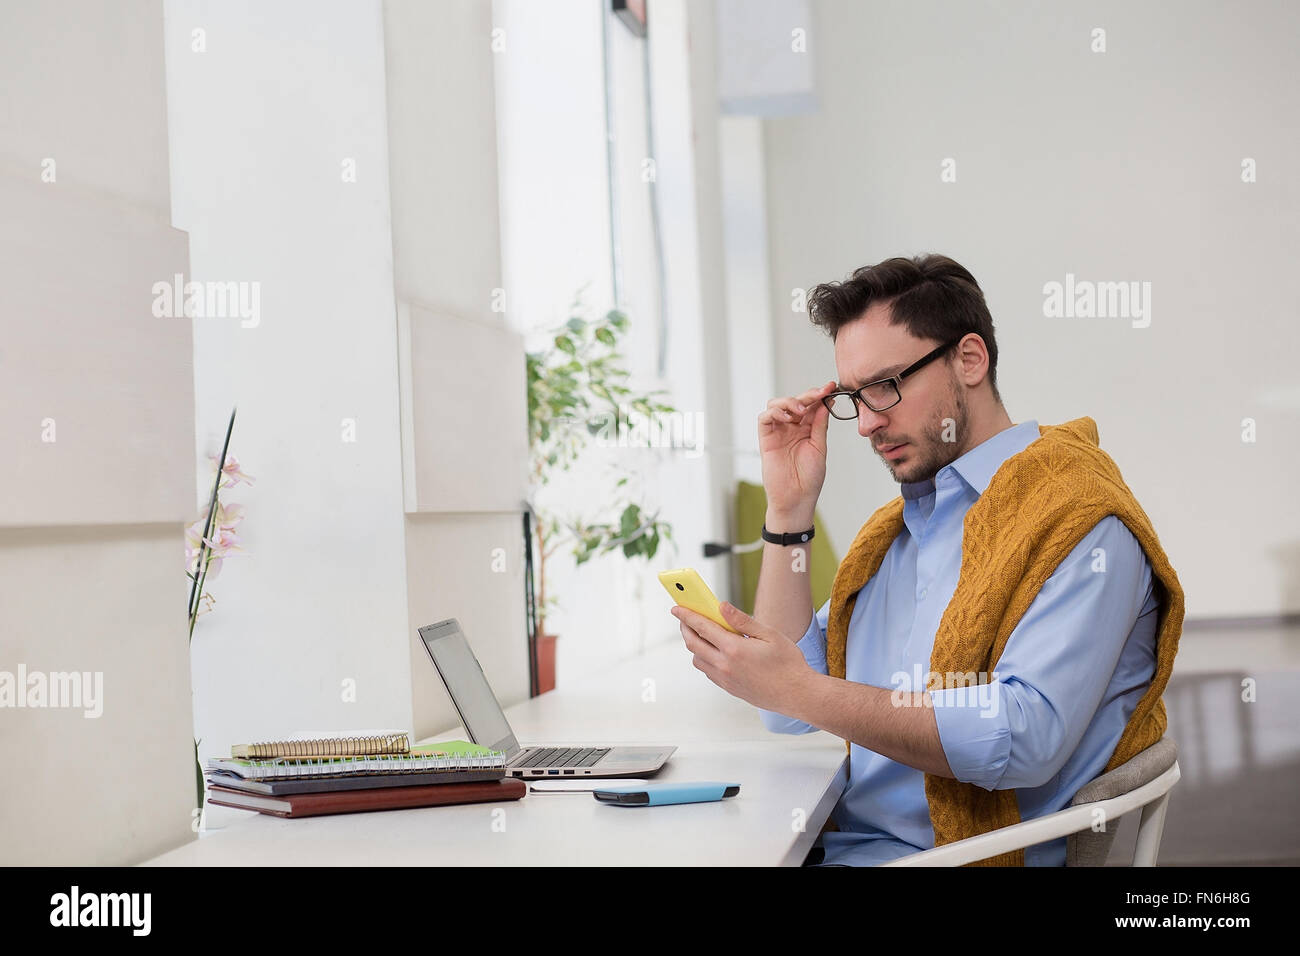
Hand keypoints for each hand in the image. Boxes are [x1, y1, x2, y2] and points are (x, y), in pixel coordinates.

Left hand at [671, 601, 813, 713]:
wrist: (797, 695)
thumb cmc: (788, 663)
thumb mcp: (769, 635)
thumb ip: (742, 621)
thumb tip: (721, 607)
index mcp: (734, 649)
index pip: (702, 627)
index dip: (687, 615)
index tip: (676, 607)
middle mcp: (724, 665)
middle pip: (693, 643)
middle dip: (685, 628)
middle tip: (684, 617)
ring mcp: (725, 679)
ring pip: (697, 659)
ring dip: (694, 644)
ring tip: (700, 632)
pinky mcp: (729, 688)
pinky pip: (707, 671)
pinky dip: (704, 658)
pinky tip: (714, 651)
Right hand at [758, 380, 835, 517]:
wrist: (797, 498)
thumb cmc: (809, 478)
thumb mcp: (819, 447)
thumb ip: (819, 425)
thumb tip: (825, 403)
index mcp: (806, 429)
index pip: (811, 406)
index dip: (820, 395)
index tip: (831, 387)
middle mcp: (791, 428)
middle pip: (795, 402)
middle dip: (808, 395)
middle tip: (820, 393)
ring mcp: (778, 432)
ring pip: (777, 405)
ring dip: (789, 402)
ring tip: (801, 410)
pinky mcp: (766, 439)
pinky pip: (765, 419)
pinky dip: (774, 413)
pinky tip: (787, 417)